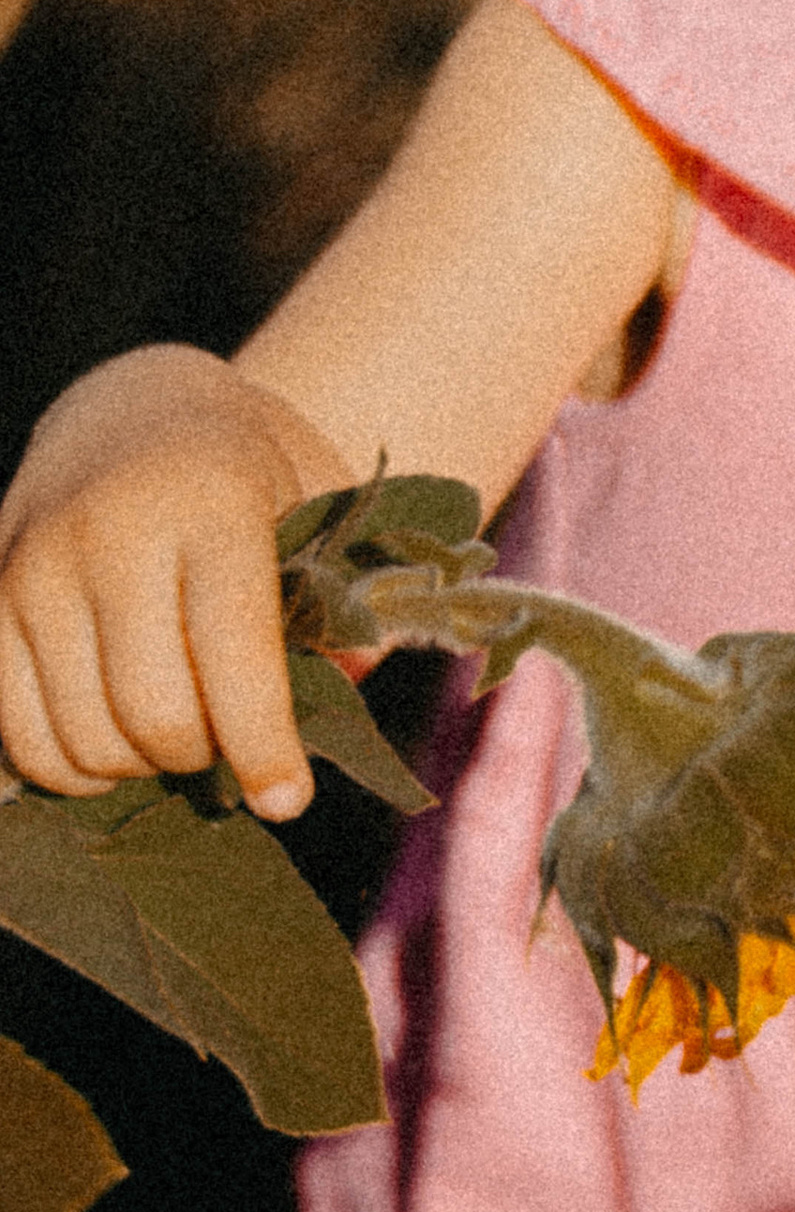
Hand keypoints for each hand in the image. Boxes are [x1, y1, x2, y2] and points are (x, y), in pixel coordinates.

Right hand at [0, 346, 352, 820]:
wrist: (135, 410)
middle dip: (202, 757)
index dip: (262, 742)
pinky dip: (68, 765)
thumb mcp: (317, 508)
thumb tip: (345, 690)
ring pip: (80, 734)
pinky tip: (112, 747)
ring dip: (137, 768)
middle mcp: (109, 529)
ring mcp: (34, 564)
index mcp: (210, 499)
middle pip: (151, 710)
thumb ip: (338, 602)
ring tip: (177, 737)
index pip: (233, 649)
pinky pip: (15, 730)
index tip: (287, 801)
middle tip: (229, 745)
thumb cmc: (248, 476)